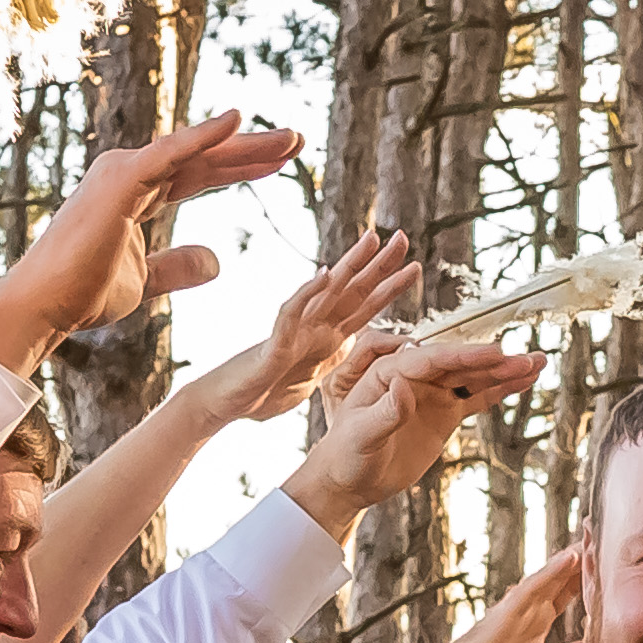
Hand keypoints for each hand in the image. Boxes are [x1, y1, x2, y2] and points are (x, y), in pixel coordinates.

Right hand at [0, 116, 300, 370]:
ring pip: (196, 152)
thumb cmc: (84, 294)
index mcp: (137, 192)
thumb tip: (216, 259)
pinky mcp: (119, 181)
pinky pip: (170, 154)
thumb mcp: (146, 279)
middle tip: (298, 140)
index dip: (239, 168)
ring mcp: (124, 172)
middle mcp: (131, 172)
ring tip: (290, 139)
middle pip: (204, 157)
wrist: (46, 306)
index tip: (280, 164)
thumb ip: (178, 266)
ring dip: (244, 143)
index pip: (199, 174)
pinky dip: (202, 137)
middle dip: (251, 149)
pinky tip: (236, 121)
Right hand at [222, 230, 419, 421]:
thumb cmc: (265, 391)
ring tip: (372, 240)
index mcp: (327, 336)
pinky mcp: (276, 342)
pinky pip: (292, 312)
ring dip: (350, 265)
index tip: (415, 267)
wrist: (227, 404)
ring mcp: (295, 330)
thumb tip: (357, 354)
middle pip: (352, 289)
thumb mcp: (314, 378)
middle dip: (378, 263)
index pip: (364, 306)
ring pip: (327, 291)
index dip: (389, 286)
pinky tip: (326, 274)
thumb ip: (335, 362)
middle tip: (405, 237)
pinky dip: (309, 292)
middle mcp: (313, 325)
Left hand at [288, 337, 549, 537]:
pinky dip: (501, 389)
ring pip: (473, 377)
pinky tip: (525, 380)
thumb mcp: (361, 436)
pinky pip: (477, 397)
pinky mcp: (445, 411)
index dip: (464, 356)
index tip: (494, 353)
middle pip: (458, 364)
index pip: (431, 359)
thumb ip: (384, 413)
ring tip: (538, 362)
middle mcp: (414, 376)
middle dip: (493, 361)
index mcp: (389, 372)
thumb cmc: (348, 455)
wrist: (351, 477)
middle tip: (525, 358)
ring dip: (505, 371)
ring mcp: (433, 393)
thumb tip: (403, 387)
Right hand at [423, 542, 589, 642]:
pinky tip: (571, 556)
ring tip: (593, 533)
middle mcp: (531, 608)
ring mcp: (519, 606)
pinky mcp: (508, 611)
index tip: (612, 561)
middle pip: (564, 577)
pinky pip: (534, 587)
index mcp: (538, 620)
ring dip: (573, 555)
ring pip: (552, 575)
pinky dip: (552, 572)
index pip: (569, 592)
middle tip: (605, 531)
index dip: (589, 577)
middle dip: (585, 557)